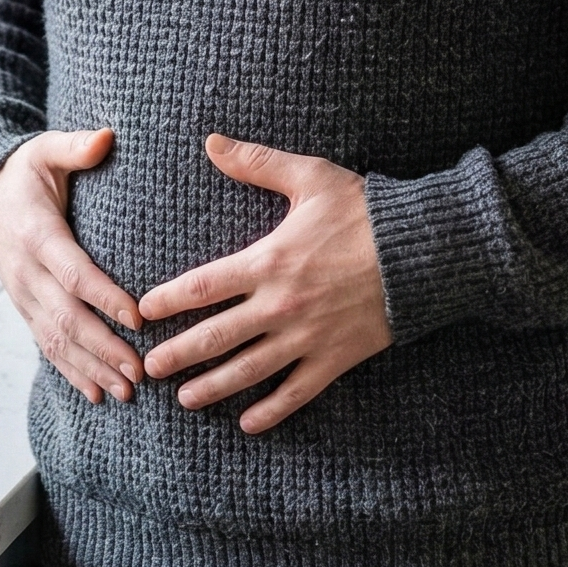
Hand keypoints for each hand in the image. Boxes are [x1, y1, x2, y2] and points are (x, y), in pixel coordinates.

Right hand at [0, 129, 143, 405]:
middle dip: (103, 347)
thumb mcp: (45, 149)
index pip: (73, 271)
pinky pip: (47, 346)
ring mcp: (23, 295)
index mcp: (36, 234)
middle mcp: (26, 272)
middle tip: (140, 370)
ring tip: (126, 392)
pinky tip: (98, 395)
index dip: (104, 296)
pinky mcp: (25, 308)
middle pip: (66, 317)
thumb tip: (106, 137)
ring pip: (56, 339)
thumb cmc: (26, 172)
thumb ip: (75, 146)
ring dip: (91, 368)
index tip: (138, 317)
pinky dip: (72, 372)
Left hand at [139, 135, 390, 433]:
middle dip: (179, 355)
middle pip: (216, 337)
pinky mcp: (335, 358)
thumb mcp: (311, 178)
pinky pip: (297, 391)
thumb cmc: (366, 211)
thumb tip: (212, 143)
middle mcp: (281, 305)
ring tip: (186, 400)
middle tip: (149, 369)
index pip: (202, 286)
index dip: (167, 301)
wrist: (424, 252)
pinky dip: (272, 410)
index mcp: (268, 261)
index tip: (142, 312)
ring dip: (213, 388)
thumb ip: (257, 164)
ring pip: (249, 371)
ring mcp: (308, 336)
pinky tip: (249, 423)